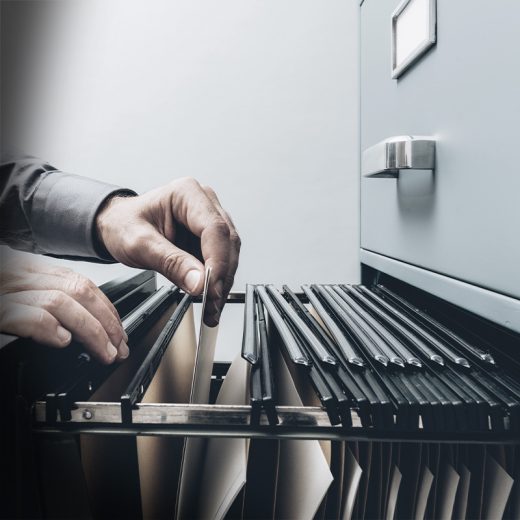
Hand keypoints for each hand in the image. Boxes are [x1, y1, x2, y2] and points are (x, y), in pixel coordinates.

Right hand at [0, 255, 127, 363]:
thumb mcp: (17, 295)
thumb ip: (47, 302)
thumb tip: (78, 330)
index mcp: (29, 270)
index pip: (80, 283)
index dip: (106, 308)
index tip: (119, 332)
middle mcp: (19, 275)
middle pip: (78, 291)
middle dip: (106, 322)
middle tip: (119, 348)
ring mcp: (5, 291)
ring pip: (61, 302)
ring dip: (90, 331)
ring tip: (104, 352)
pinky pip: (29, 315)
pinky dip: (51, 329)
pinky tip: (63, 342)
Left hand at [96, 178, 240, 325]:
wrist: (118, 226)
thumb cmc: (124, 224)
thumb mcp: (140, 244)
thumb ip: (171, 262)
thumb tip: (199, 283)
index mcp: (187, 193)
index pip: (215, 229)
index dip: (217, 261)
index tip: (210, 288)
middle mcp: (205, 203)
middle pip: (227, 242)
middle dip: (222, 276)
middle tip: (211, 304)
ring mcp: (210, 220)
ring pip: (229, 253)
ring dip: (222, 282)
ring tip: (211, 307)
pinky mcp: (210, 238)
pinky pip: (222, 261)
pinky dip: (217, 282)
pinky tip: (210, 298)